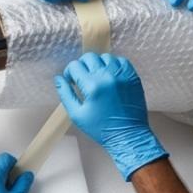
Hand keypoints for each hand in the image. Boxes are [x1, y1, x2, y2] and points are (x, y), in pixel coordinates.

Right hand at [54, 53, 167, 180]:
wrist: (129, 136)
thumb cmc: (101, 128)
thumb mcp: (77, 114)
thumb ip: (65, 94)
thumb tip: (58, 78)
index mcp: (92, 86)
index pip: (75, 66)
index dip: (69, 72)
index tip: (71, 80)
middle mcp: (107, 76)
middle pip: (89, 57)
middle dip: (82, 66)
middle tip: (83, 78)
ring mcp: (122, 75)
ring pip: (105, 57)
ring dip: (98, 64)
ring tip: (97, 78)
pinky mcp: (133, 77)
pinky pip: (121, 61)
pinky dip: (113, 65)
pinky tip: (110, 76)